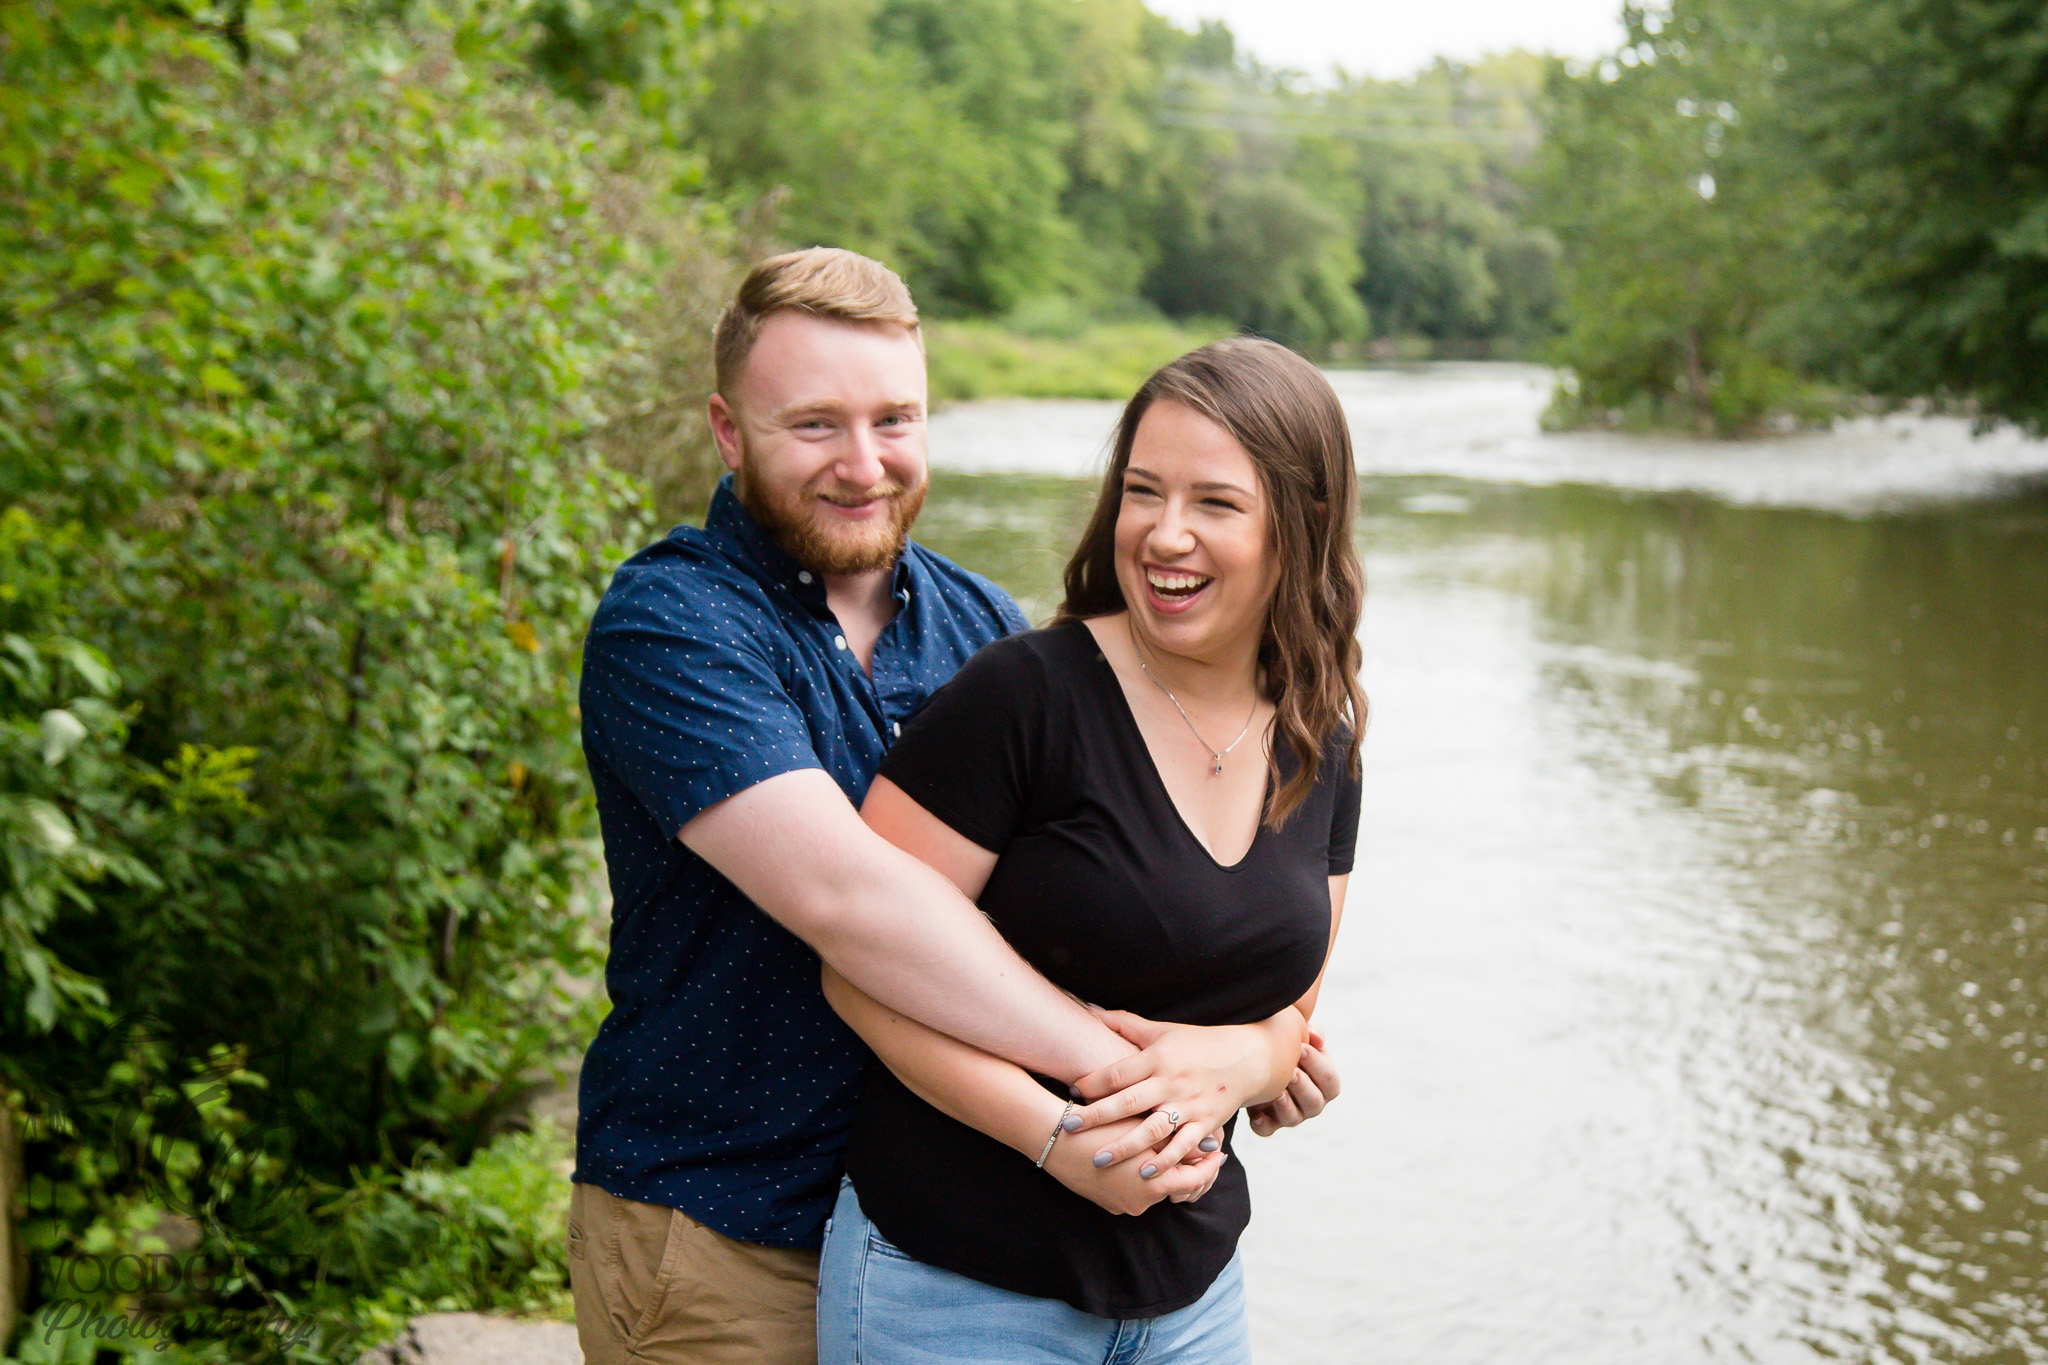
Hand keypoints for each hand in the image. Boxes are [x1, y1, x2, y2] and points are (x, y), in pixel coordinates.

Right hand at [1040, 1113, 1225, 1214]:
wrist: (1055, 1138)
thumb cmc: (1103, 1126)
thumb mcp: (1145, 1130)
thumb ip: (1179, 1142)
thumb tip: (1210, 1146)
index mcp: (1155, 1185)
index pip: (1196, 1180)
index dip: (1210, 1165)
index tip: (1218, 1151)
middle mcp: (1141, 1202)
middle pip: (1176, 1187)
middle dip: (1186, 1167)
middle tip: (1198, 1148)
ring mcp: (1121, 1205)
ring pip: (1153, 1189)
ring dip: (1162, 1171)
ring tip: (1166, 1147)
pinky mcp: (1105, 1202)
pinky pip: (1131, 1191)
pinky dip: (1139, 1176)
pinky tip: (1138, 1155)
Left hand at [1066, 1007, 1305, 1172]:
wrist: (1246, 1058)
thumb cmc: (1198, 1043)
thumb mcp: (1162, 1030)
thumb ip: (1125, 1024)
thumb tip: (1091, 1011)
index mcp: (1157, 1058)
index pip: (1118, 1072)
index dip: (1093, 1082)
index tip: (1072, 1093)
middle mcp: (1171, 1082)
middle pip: (1129, 1102)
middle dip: (1097, 1117)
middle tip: (1069, 1128)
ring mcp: (1189, 1105)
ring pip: (1153, 1129)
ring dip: (1125, 1146)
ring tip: (1099, 1159)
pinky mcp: (1206, 1124)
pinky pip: (1182, 1145)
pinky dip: (1165, 1160)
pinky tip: (1144, 1172)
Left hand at [1247, 1026, 1339, 1135]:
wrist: (1259, 1063)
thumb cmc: (1287, 1049)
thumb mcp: (1302, 1039)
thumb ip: (1314, 1035)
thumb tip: (1315, 1035)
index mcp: (1324, 1085)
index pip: (1330, 1081)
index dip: (1318, 1065)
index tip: (1302, 1047)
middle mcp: (1310, 1104)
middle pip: (1314, 1102)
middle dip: (1303, 1086)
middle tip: (1291, 1071)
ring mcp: (1290, 1116)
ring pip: (1293, 1118)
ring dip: (1286, 1105)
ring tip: (1277, 1091)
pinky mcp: (1268, 1123)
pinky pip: (1267, 1130)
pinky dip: (1262, 1124)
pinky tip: (1257, 1115)